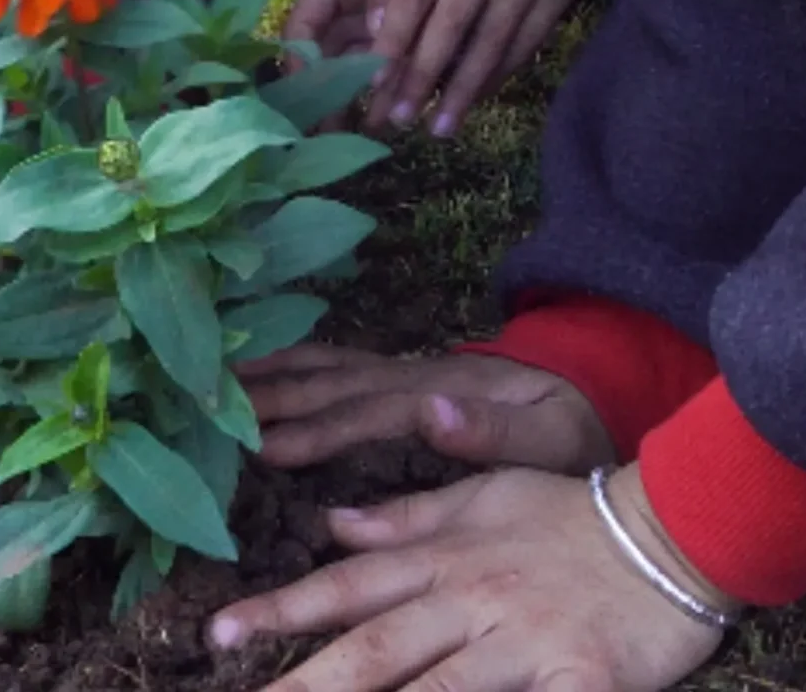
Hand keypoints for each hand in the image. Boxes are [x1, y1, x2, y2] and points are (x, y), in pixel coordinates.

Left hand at [207, 466, 722, 691]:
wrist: (672, 531)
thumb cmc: (571, 518)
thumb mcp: (485, 498)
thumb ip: (408, 517)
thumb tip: (333, 524)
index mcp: (446, 559)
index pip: (347, 588)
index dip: (282, 611)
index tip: (218, 635)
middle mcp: (472, 601)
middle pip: (374, 651)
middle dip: (302, 686)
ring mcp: (522, 645)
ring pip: (434, 691)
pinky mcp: (578, 683)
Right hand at [243, 342, 609, 472]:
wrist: (592, 388)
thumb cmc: (572, 428)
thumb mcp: (553, 436)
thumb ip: (496, 430)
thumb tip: (431, 412)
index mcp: (443, 391)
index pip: (368, 413)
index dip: (316, 430)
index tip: (263, 444)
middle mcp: (417, 373)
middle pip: (336, 383)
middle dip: (276, 393)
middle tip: (213, 400)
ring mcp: (409, 369)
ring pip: (332, 368)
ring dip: (278, 372)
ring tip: (221, 376)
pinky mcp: (406, 376)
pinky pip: (345, 366)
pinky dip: (302, 361)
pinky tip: (268, 365)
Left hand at [363, 0, 639, 135]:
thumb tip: (383, 38)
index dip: (394, 38)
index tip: (373, 82)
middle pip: (451, 23)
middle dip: (423, 76)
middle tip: (399, 118)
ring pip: (491, 41)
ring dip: (464, 89)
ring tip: (439, 127)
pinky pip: (525, 43)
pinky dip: (500, 74)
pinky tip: (479, 97)